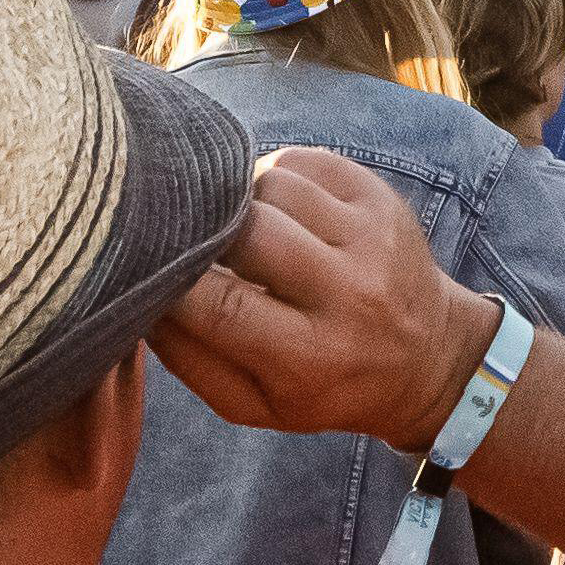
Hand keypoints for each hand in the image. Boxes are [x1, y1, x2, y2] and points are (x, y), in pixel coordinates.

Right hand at [149, 148, 497, 446]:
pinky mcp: (382, 198)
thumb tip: (139, 297)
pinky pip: (304, 160)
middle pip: (248, 232)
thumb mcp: (251, 403)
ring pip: (273, 186)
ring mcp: (373, 239)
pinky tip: (277, 208)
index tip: (150, 268)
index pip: (218, 305)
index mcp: (310, 360)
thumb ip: (187, 359)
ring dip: (242, 201)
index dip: (172, 280)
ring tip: (243, 230)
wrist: (425, 358)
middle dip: (208, 231)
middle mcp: (351, 296)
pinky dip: (275, 175)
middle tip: (195, 240)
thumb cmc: (322, 386)